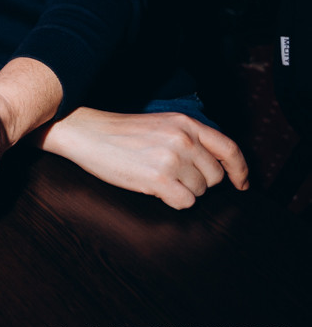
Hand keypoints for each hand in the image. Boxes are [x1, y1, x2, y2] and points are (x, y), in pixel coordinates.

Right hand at [39, 107, 248, 208]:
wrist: (85, 132)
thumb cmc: (118, 132)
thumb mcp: (160, 124)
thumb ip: (188, 138)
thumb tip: (212, 164)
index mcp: (186, 123)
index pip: (229, 149)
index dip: (240, 170)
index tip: (242, 183)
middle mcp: (184, 139)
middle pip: (214, 176)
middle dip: (199, 182)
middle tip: (174, 177)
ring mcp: (173, 159)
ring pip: (200, 192)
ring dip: (182, 191)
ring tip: (157, 177)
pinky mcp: (159, 179)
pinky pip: (185, 202)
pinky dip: (172, 200)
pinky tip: (153, 187)